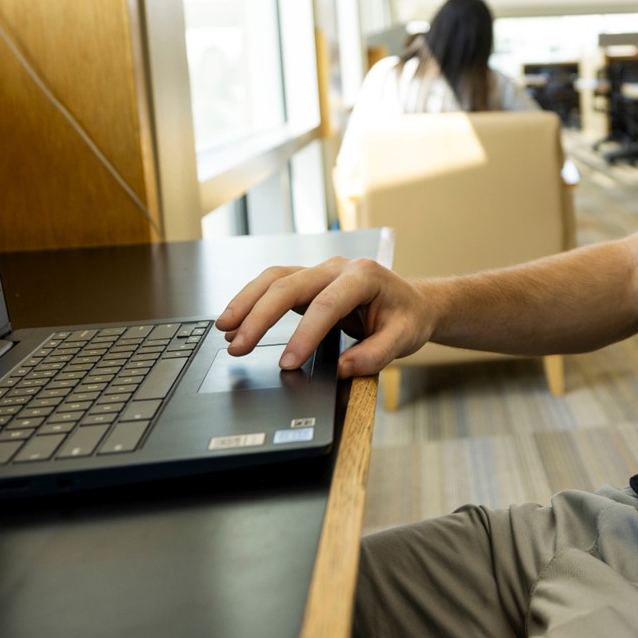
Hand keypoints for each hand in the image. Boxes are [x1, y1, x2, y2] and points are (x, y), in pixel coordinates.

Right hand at [215, 257, 437, 377]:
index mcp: (364, 276)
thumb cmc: (408, 318)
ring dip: (247, 303)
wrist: (413, 302)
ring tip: (225, 330)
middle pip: (289, 286)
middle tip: (238, 347)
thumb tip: (344, 370)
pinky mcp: (308, 281)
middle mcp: (338, 267)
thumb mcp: (404, 339)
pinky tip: (236, 320)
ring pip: (274, 279)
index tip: (286, 364)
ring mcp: (320, 271)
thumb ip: (376, 355)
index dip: (303, 335)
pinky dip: (252, 300)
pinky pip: (274, 284)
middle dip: (260, 316)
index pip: (327, 305)